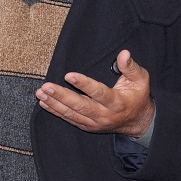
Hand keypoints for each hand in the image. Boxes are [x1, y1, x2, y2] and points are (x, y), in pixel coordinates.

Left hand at [36, 49, 153, 136]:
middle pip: (80, 106)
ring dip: (54, 103)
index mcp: (117, 102)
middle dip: (61, 96)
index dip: (84, 84)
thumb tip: (124, 53)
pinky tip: (44, 103)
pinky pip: (70, 119)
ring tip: (40, 93)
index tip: (68, 75)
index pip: (98, 93)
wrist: (138, 122)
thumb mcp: (140, 80)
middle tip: (46, 86)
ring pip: (72, 114)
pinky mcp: (88, 126)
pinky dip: (56, 112)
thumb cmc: (137, 96)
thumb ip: (131, 67)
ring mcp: (95, 123)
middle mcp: (104, 115)